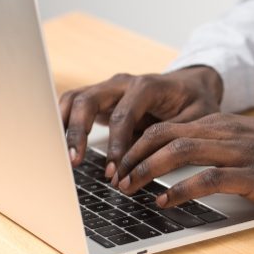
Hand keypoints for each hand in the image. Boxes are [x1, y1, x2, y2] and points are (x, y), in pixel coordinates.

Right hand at [59, 66, 222, 175]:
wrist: (191, 85)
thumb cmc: (195, 102)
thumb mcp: (197, 119)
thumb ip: (175, 136)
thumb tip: (155, 162)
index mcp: (147, 86)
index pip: (123, 114)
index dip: (116, 144)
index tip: (113, 170)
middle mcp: (123, 83)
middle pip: (89, 100)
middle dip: (79, 132)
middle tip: (74, 161)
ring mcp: (108, 88)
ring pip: (74, 99)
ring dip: (64, 127)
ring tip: (61, 156)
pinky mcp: (100, 98)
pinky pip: (73, 105)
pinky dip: (62, 122)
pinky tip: (57, 145)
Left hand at [113, 113, 253, 209]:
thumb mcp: (253, 139)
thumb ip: (223, 142)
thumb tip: (188, 155)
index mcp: (225, 123)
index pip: (168, 126)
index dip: (137, 143)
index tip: (120, 162)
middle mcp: (228, 132)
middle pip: (165, 134)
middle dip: (132, 155)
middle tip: (115, 177)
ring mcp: (240, 152)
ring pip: (180, 150)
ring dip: (146, 169)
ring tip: (128, 187)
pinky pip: (208, 178)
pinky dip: (180, 189)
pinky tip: (164, 201)